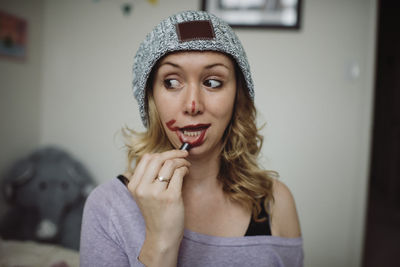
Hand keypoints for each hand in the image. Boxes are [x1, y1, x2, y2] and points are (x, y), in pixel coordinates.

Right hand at [126, 149, 189, 265]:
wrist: (162, 236)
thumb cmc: (157, 214)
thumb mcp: (145, 194)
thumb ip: (148, 177)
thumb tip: (164, 156)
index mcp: (134, 185)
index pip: (146, 158)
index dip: (162, 153)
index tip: (171, 154)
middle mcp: (142, 188)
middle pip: (158, 158)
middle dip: (174, 153)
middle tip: (184, 155)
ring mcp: (155, 193)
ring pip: (170, 164)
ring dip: (181, 161)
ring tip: (186, 165)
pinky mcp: (170, 197)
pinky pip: (179, 173)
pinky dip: (184, 169)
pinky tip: (186, 172)